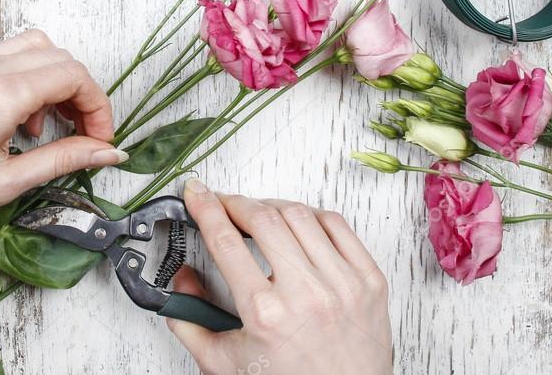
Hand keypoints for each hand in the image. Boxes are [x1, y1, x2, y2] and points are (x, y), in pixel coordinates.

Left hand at [0, 29, 124, 238]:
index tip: (102, 141)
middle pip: (60, 58)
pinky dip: (29, 81)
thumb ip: (62, 161)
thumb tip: (106, 152)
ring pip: (35, 50)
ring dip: (56, 82)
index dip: (99, 108)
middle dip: (83, 94)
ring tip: (51, 129)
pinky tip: (19, 124)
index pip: (75, 77)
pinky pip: (8, 59)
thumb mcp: (4, 182)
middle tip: (85, 136)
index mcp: (2, 94)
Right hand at [168, 180, 391, 374]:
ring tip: (259, 215)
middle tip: (223, 203)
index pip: (225, 241)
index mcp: (267, 314)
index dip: (205, 208)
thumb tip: (181, 278)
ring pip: (299, 215)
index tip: (196, 192)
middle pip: (263, 219)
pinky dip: (312, 215)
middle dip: (235, 202)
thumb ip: (190, 321)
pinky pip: (337, 225)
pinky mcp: (370, 280)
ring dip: (271, 206)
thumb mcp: (224, 364)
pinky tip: (298, 222)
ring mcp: (343, 283)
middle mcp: (307, 294)